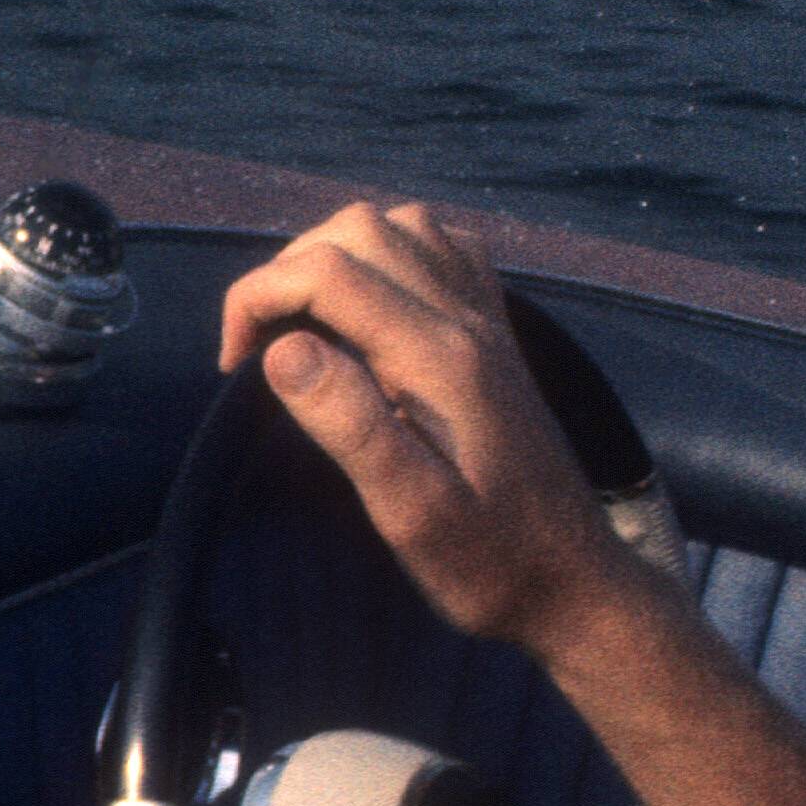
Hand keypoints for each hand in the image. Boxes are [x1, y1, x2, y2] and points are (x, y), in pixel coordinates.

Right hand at [217, 202, 638, 659]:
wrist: (572, 580)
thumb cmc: (487, 563)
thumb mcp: (411, 513)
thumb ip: (352, 426)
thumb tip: (283, 348)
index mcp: (439, 358)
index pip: (328, 271)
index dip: (257, 298)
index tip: (233, 365)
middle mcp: (468, 320)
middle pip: (360, 230)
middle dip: (287, 270)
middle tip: (258, 347)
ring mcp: (489, 321)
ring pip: (403, 225)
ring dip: (337, 253)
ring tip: (306, 321)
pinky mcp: (497, 335)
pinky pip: (446, 250)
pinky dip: (394, 254)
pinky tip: (375, 306)